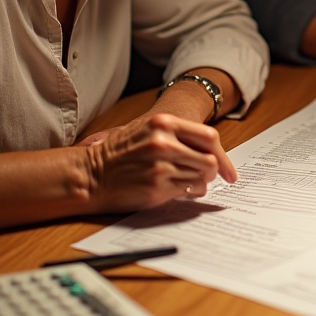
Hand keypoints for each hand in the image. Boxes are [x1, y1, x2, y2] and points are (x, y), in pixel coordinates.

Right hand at [84, 112, 237, 211]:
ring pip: (201, 178)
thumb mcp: (146, 130)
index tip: (226, 167)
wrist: (90, 174)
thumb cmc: (119, 153)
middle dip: (212, 170)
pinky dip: (190, 193)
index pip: (209, 136)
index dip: (220, 153)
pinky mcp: (157, 189)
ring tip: (190, 182)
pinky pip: (188, 192)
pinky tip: (181, 190)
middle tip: (207, 175)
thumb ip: (177, 134)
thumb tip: (210, 149)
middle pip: (210, 159)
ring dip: (200, 183)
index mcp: (163, 123)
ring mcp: (161, 166)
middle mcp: (164, 143)